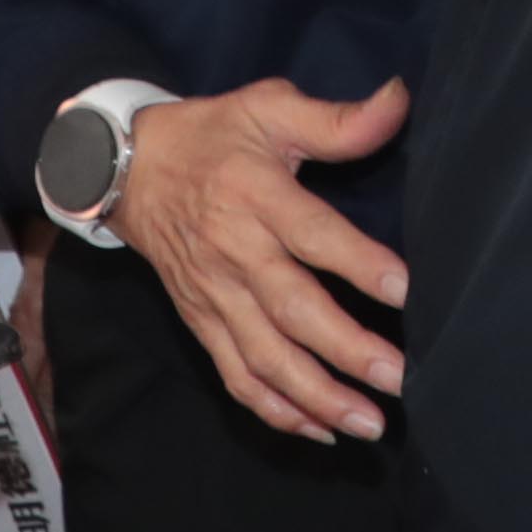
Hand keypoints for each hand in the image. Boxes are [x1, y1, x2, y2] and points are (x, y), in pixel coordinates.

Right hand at [107, 78, 415, 442]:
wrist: (125, 169)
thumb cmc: (210, 136)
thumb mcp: (268, 108)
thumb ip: (337, 119)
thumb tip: (399, 100)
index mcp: (255, 194)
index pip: (312, 235)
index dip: (359, 263)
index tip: (406, 291)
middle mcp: (234, 252)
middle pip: (292, 309)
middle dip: (346, 349)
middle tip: (398, 378)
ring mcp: (214, 295)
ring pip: (265, 357)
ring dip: (317, 396)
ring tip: (368, 422)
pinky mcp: (201, 322)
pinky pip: (236, 375)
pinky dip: (275, 410)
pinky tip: (320, 431)